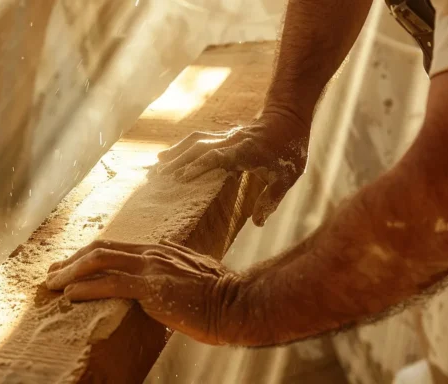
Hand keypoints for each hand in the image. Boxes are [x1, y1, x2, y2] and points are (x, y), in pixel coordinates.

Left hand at [46, 239, 241, 344]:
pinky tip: (70, 295)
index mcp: (162, 251)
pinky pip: (110, 283)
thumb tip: (169, 257)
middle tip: (51, 272)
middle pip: (101, 249)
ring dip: (71, 272)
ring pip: (99, 261)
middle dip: (72, 260)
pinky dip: (85, 287)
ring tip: (52, 284)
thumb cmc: (222, 296)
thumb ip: (179, 266)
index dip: (90, 256)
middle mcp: (153, 253)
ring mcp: (151, 267)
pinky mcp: (151, 287)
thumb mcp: (197, 274)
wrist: (237, 304)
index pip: (117, 248)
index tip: (71, 266)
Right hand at [156, 114, 308, 225]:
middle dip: (178, 160)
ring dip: (177, 151)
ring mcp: (227, 136)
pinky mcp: (224, 136)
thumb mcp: (287, 177)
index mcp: (245, 151)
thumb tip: (257, 223)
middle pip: (199, 147)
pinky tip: (173, 154)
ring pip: (196, 140)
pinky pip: (200, 139)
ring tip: (158, 163)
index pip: (216, 157)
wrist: (289, 116)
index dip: (197, 166)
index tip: (180, 178)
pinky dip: (184, 147)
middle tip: (159, 175)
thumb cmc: (290, 148)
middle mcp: (232, 141)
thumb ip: (271, 199)